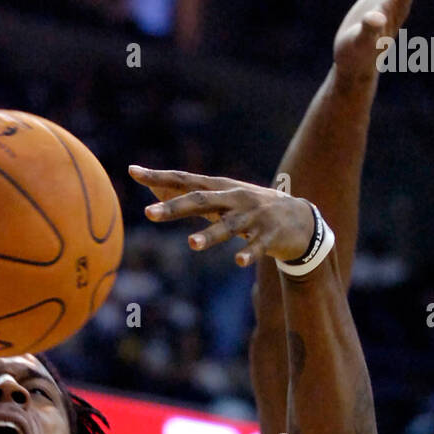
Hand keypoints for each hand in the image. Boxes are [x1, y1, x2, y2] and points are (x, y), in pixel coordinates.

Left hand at [129, 166, 316, 269]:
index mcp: (220, 188)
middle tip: (148, 213)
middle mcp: (234, 198)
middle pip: (201, 200)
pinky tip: (238, 261)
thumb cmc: (250, 208)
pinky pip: (257, 247)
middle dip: (174, 207)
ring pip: (228, 226)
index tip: (133, 172)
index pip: (184, 180)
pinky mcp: (270, 236)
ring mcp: (253, 217)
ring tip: (191, 244)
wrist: (300, 218)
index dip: (158, 176)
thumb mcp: (220, 198)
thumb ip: (188, 193)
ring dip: (210, 235)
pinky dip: (248, 254)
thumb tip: (153, 185)